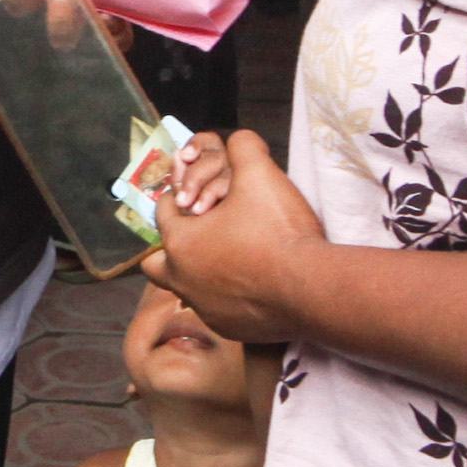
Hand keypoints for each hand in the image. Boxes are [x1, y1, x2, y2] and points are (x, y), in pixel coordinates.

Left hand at [139, 130, 323, 342]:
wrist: (310, 288)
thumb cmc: (279, 231)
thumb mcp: (260, 174)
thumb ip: (243, 147)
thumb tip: (238, 138)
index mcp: (180, 242)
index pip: (163, 211)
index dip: (180, 196)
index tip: (197, 195)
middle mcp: (182, 280)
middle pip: (155, 262)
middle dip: (171, 246)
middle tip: (199, 233)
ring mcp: (204, 307)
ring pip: (185, 287)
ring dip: (197, 271)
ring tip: (226, 257)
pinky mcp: (227, 328)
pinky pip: (214, 309)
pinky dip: (223, 296)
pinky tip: (249, 283)